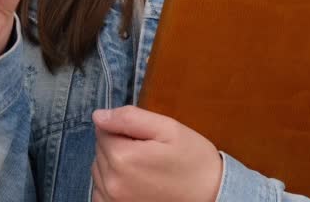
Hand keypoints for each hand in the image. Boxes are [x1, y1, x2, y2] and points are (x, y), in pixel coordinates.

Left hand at [91, 105, 222, 201]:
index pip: (103, 129)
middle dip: (119, 145)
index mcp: (123, 157)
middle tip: (149, 152)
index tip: (146, 138)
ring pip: (99, 169)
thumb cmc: (193, 162)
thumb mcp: (168, 129)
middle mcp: (112, 182)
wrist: (211, 197)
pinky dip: (112, 184)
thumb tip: (98, 115)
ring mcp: (113, 200)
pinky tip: (135, 184)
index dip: (124, 128)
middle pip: (100, 149)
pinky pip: (100, 191)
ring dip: (115, 165)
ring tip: (145, 169)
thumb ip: (130, 118)